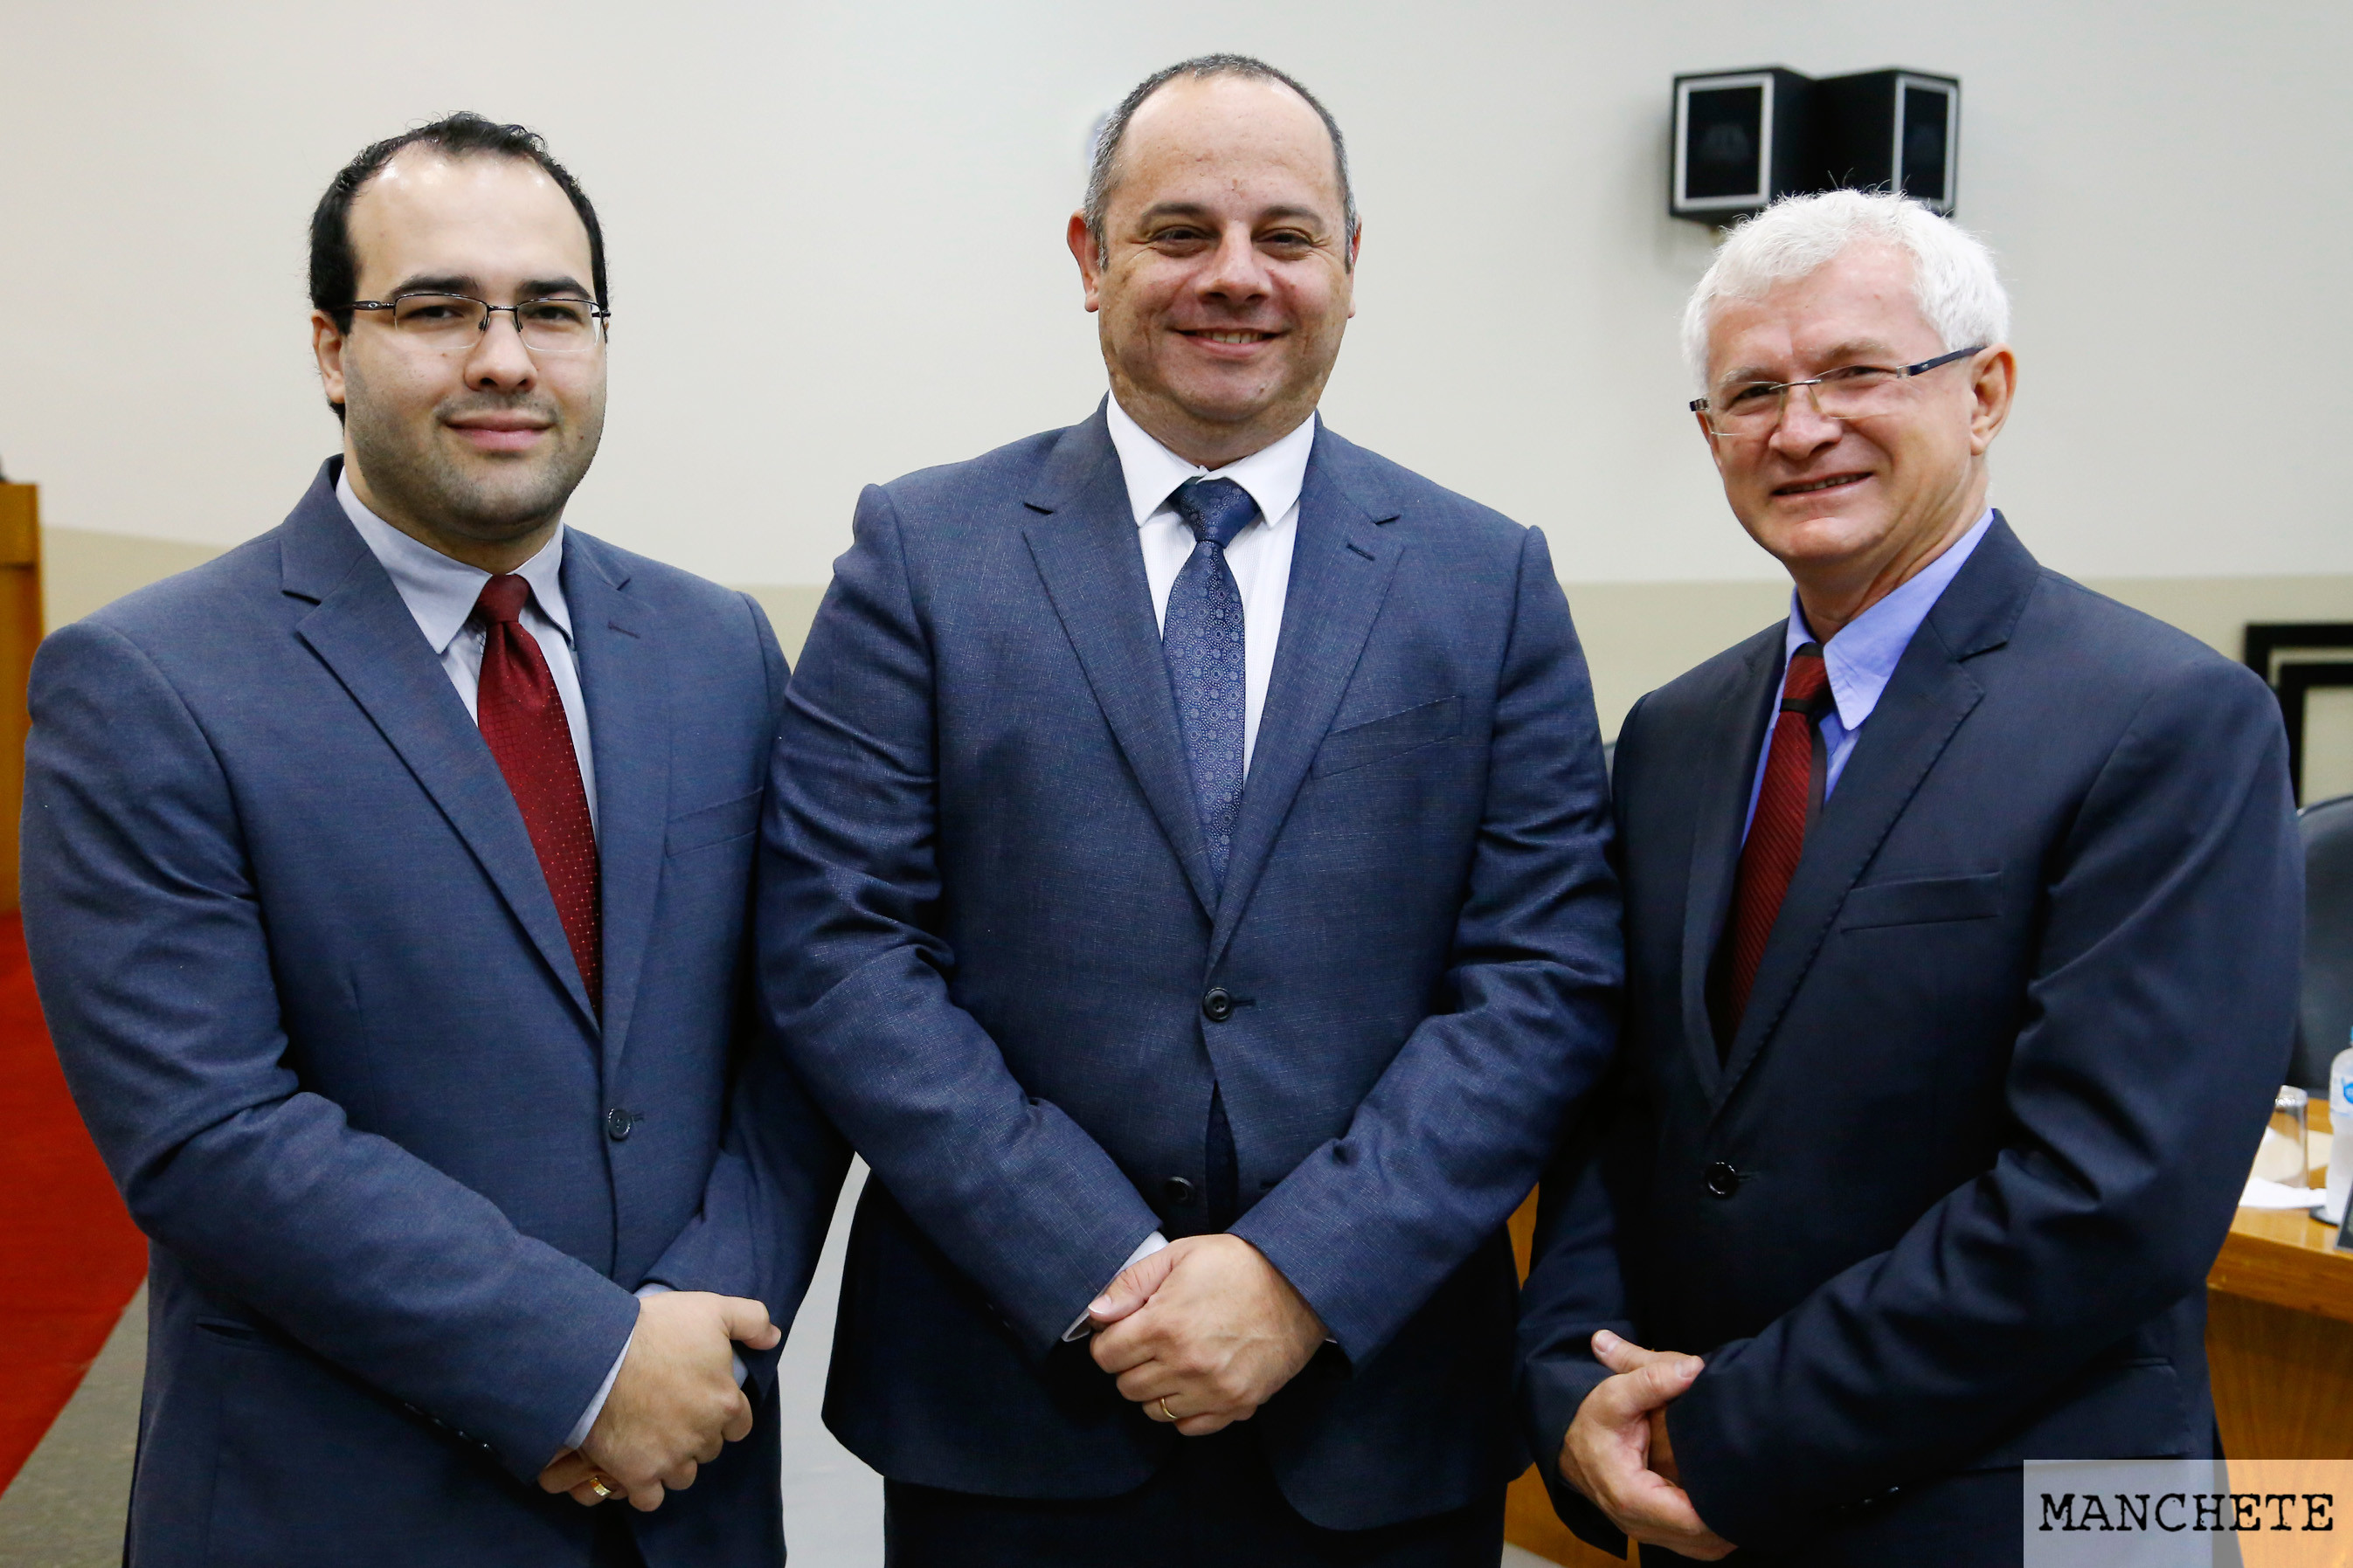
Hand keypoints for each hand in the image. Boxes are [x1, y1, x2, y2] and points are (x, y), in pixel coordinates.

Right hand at [544, 1291, 779, 1511]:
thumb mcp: (713, 1309)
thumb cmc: (656, 1329)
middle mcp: (703, 1436)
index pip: (739, 1423)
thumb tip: (773, 1338)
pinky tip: (636, 1468)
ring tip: (652, 1440)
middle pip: (710, 1448)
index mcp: (725, 1402)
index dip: (723, 1413)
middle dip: (697, 1435)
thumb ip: (752, 1320)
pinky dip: (646, 1488)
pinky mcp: (638, 1474)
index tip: (703, 1402)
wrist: (599, 1354)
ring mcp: (671, 1459)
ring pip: (683, 1475)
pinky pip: (651, 1498)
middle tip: (672, 1415)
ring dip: (673, 1462)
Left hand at [1085, 1234, 1325, 1435]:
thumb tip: (1096, 1314)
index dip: (1109, 1340)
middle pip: (1126, 1386)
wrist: (1301, 1285)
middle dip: (1130, 1363)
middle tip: (1151, 1341)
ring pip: (1153, 1410)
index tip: (1124, 1329)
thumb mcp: (1180, 1255)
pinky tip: (1195, 1381)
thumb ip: (1131, 1283)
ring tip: (1175, 1359)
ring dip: (1156, 1387)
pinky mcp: (1238, 1405)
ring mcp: (1213, 1390)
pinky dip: (1184, 1409)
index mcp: (1164, 1325)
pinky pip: (1189, 1426)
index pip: (1105, 1356)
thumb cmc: (1238, 1265)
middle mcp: (1185, 1365)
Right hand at [1557, 1330, 1734, 1560]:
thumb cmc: (1592, 1419)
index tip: (1748, 1481)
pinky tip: (1726, 1501)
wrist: (1566, 1441)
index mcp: (1630, 1497)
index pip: (1691, 1521)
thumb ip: (1652, 1378)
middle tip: (1760, 1486)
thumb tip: (1694, 1369)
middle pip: (1703, 1540)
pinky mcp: (1653, 1531)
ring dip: (1726, 1526)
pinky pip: (1694, 1544)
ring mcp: (1646, 1532)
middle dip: (1732, 1517)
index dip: (1723, 1507)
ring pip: (1702, 1547)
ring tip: (1748, 1494)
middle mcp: (1638, 1525)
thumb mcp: (1615, 1392)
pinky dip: (1714, 1530)